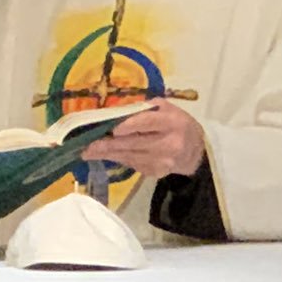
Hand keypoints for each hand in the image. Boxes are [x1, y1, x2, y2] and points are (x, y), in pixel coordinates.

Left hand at [81, 101, 204, 176]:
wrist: (195, 152)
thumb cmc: (175, 123)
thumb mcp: (165, 109)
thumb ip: (143, 109)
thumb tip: (112, 111)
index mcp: (172, 122)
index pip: (149, 123)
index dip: (131, 126)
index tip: (113, 129)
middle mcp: (169, 143)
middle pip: (134, 143)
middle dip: (108, 144)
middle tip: (86, 144)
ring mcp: (163, 161)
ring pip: (129, 156)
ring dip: (106, 153)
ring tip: (86, 150)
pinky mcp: (156, 172)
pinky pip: (132, 164)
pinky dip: (116, 158)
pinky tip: (103, 155)